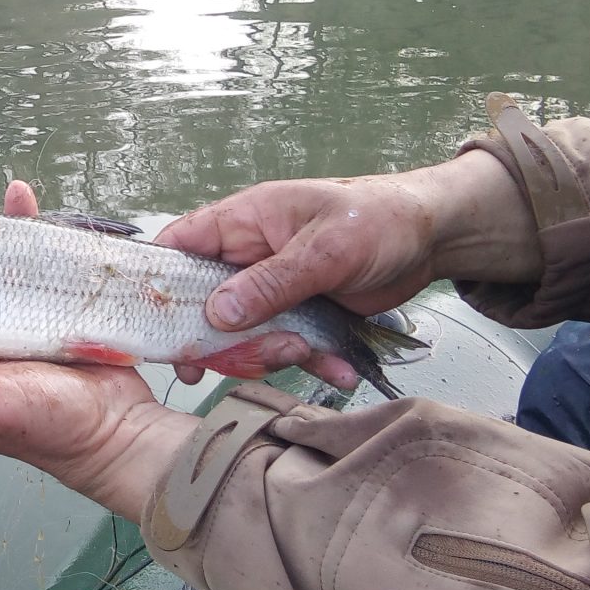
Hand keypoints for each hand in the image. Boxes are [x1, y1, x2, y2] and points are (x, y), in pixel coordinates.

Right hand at [154, 153, 537, 389]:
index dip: (158, 285)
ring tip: (312, 356)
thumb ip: (271, 282)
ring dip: (275, 355)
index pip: (178, 247)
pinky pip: (287, 345)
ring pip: (246, 335)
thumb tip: (216, 314)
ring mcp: (272, 289)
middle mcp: (247, 257)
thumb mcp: (324, 249)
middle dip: (228, 340)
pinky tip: (339, 371)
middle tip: (253, 359)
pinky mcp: (299, 315)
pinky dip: (311, 362)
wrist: (432, 238)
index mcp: (242, 222)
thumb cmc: (376, 218)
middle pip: (206, 306)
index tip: (159, 330)